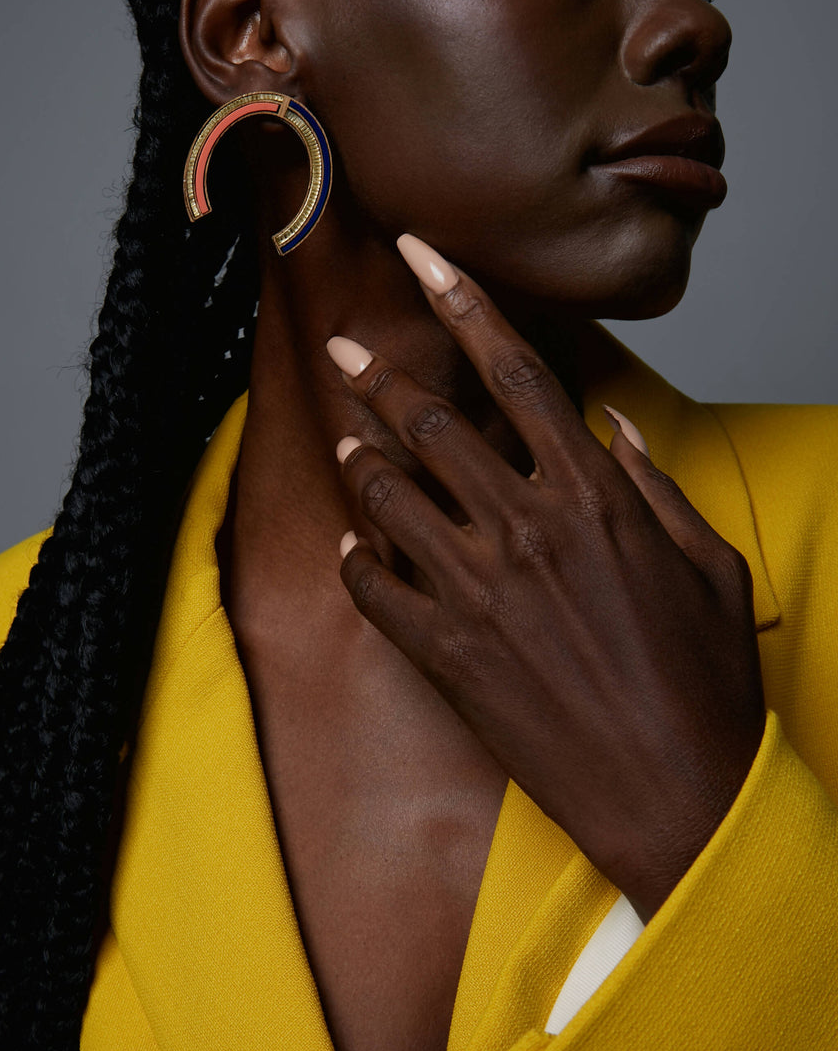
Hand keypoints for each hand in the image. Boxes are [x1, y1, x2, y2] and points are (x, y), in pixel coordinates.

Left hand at [326, 235, 765, 921]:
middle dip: (378, 374)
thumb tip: (611, 428)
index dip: (461, 300)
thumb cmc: (705, 685)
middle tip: (342, 348)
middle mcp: (527, 531)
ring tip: (345, 438)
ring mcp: (478, 594)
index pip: (516, 372)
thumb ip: (654, 486)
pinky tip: (355, 545)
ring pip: (388, 496)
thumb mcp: (707, 565)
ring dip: (361, 459)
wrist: (678, 796)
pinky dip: (356, 559)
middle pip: (432, 423)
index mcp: (595, 498)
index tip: (419, 253)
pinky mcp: (446, 657)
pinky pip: (371, 588)